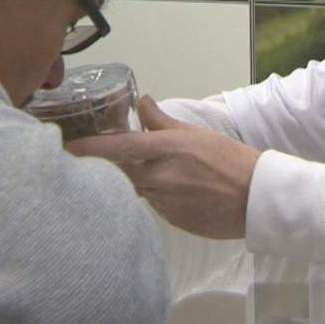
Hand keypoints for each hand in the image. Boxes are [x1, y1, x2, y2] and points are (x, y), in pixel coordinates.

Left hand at [67, 95, 260, 239]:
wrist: (257, 199)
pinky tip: (175, 191)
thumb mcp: (196, 134)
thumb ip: (162, 122)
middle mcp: (160, 177)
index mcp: (167, 150)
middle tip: (108, 159)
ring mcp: (164, 202)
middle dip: (113, 165)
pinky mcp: (171, 221)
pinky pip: (153, 205)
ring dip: (139, 180)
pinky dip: (156, 196)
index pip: (118, 148)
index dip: (89, 148)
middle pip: (121, 171)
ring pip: (137, 189)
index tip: (66, 146)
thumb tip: (143, 102)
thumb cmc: (232, 161)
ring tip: (162, 174)